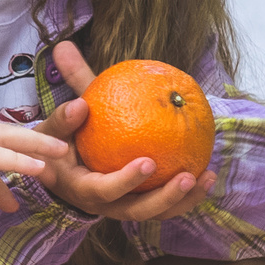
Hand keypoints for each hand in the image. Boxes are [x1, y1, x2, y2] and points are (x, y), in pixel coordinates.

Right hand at [29, 41, 216, 221]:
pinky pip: (166, 206)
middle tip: (185, 176)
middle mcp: (102, 206)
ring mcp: (122, 208)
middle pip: (135, 211)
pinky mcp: (139, 205)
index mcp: (80, 188)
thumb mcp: (56, 125)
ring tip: (204, 176)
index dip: (125, 181)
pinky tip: (208, 174)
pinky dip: (188, 195)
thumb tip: (65, 51)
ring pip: (155, 213)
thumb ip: (66, 89)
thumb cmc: (60, 143)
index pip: (103, 191)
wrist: (61, 172)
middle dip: (163, 198)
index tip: (148, 162)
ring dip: (182, 200)